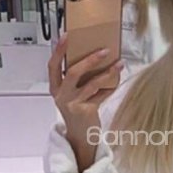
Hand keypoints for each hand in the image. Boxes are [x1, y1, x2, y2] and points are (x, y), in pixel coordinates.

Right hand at [47, 34, 122, 170]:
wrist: (80, 136)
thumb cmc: (78, 110)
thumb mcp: (71, 93)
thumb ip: (76, 78)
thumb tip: (94, 55)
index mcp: (55, 87)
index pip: (53, 65)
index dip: (58, 50)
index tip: (66, 35)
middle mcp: (62, 95)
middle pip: (73, 72)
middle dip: (90, 59)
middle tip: (105, 50)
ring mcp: (73, 103)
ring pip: (92, 83)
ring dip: (108, 72)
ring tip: (119, 64)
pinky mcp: (86, 111)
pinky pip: (102, 95)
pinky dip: (111, 87)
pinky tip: (117, 81)